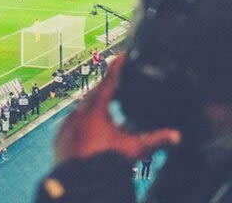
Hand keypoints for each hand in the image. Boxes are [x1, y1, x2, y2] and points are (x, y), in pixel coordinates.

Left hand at [54, 54, 181, 163]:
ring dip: (93, 107)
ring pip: (80, 109)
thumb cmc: (105, 162)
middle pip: (93, 95)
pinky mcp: (59, 138)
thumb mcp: (133, 149)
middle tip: (116, 83)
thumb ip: (155, 140)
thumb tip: (176, 136)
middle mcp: (77, 114)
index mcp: (95, 110)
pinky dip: (81, 122)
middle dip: (105, 89)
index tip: (121, 55)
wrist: (80, 181)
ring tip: (105, 106)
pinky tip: (88, 127)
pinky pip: (71, 124)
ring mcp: (66, 125)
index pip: (109, 83)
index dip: (116, 68)